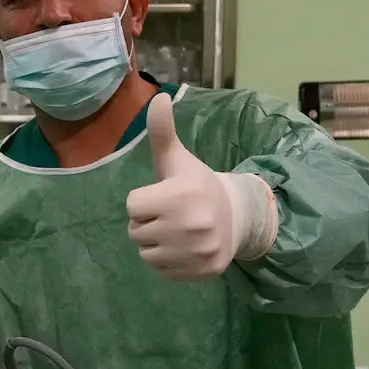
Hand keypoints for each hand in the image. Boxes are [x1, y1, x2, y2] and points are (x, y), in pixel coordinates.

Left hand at [126, 94, 277, 280]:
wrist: (236, 216)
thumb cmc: (196, 185)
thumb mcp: (177, 158)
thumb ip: (161, 131)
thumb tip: (158, 96)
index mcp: (180, 194)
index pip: (132, 206)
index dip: (143, 200)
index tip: (163, 196)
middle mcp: (190, 224)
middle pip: (136, 232)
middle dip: (147, 223)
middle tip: (170, 215)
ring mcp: (198, 251)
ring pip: (146, 254)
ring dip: (155, 244)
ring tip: (176, 231)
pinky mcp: (202, 272)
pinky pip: (162, 271)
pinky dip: (168, 262)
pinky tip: (184, 248)